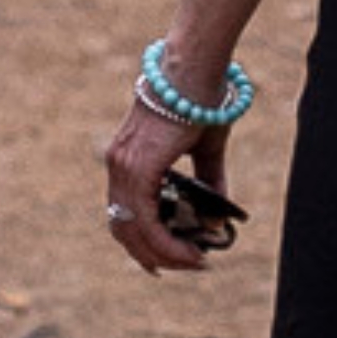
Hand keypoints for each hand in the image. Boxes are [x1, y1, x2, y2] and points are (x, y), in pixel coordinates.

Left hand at [101, 96, 244, 278]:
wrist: (194, 71)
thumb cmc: (202, 100)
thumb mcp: (205, 149)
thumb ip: (208, 182)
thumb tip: (217, 217)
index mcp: (127, 160)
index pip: (123, 214)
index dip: (141, 242)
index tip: (163, 261)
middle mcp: (118, 165)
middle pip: (124, 228)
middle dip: (154, 255)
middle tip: (185, 266)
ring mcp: (124, 167)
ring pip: (134, 230)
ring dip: (164, 254)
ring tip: (194, 262)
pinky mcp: (138, 168)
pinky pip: (146, 220)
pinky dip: (167, 242)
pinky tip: (190, 251)